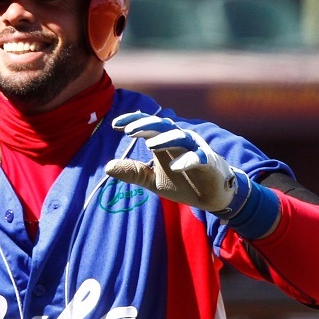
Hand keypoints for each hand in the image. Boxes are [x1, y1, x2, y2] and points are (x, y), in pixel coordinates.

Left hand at [105, 111, 244, 213]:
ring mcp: (196, 150)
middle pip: (163, 126)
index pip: (149, 126)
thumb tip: (107, 167)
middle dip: (146, 125)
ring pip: (181, 138)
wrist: (212, 197)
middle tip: (128, 131)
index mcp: (166, 141)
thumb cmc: (182, 182)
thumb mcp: (153, 180)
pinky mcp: (209, 163)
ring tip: (150, 145)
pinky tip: (176, 166)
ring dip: (166, 139)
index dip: (133, 121)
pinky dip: (188, 160)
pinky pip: (199, 158)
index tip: (115, 124)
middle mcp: (181, 140)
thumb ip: (133, 172)